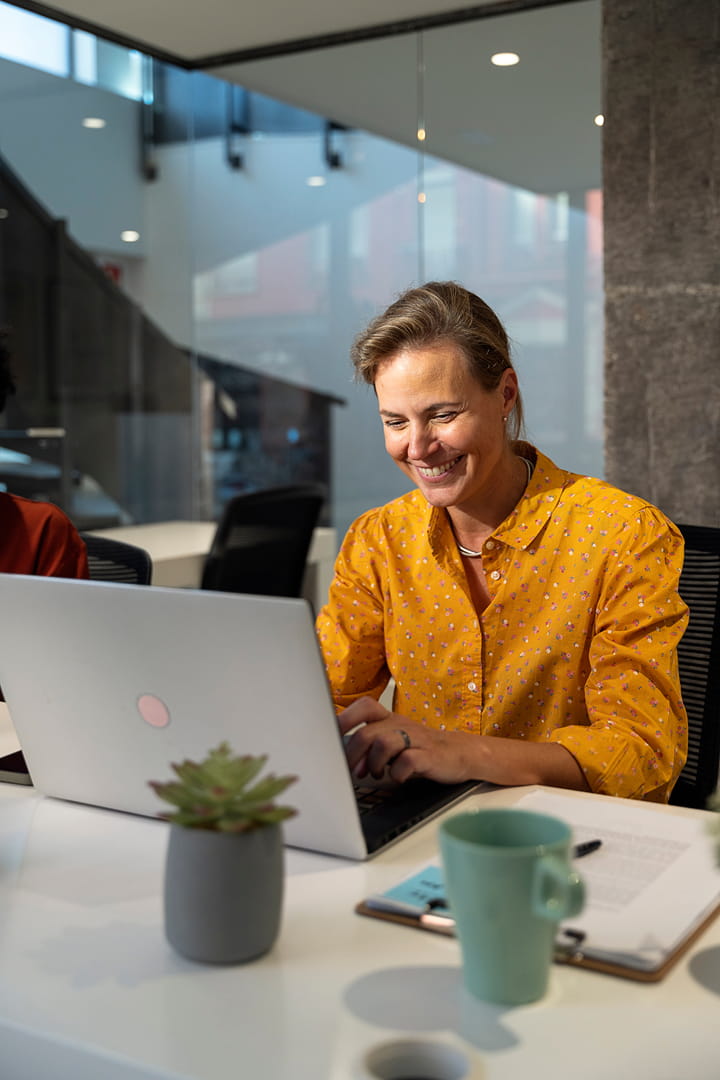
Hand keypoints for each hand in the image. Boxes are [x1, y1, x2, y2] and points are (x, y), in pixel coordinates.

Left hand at [338, 697, 469, 784]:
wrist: (462, 753)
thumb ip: (370, 749)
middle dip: (353, 755)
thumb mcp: (395, 742)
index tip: (330, 735)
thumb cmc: (422, 748)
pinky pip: (407, 761)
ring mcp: (416, 739)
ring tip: (376, 774)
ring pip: (384, 743)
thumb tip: (344, 760)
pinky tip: (398, 777)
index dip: (345, 718)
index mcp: (391, 719)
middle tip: (353, 771)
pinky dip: (397, 773)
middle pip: (367, 733)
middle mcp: (401, 725)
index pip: (365, 707)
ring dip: (374, 763)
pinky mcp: (429, 755)